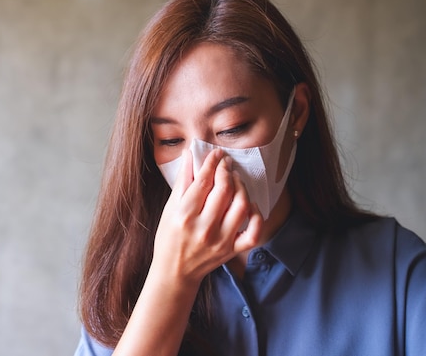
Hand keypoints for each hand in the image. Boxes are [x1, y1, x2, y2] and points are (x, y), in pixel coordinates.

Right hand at [151, 148, 262, 285]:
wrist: (175, 272)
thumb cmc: (169, 237)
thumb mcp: (169, 208)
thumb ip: (182, 180)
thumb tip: (190, 154)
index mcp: (185, 215)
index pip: (204, 181)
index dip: (212, 163)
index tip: (216, 154)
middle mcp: (204, 228)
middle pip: (224, 190)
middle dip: (227, 171)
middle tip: (226, 164)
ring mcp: (221, 241)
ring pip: (241, 206)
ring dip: (241, 188)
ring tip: (235, 180)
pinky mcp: (232, 251)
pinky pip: (254, 232)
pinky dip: (256, 216)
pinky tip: (248, 205)